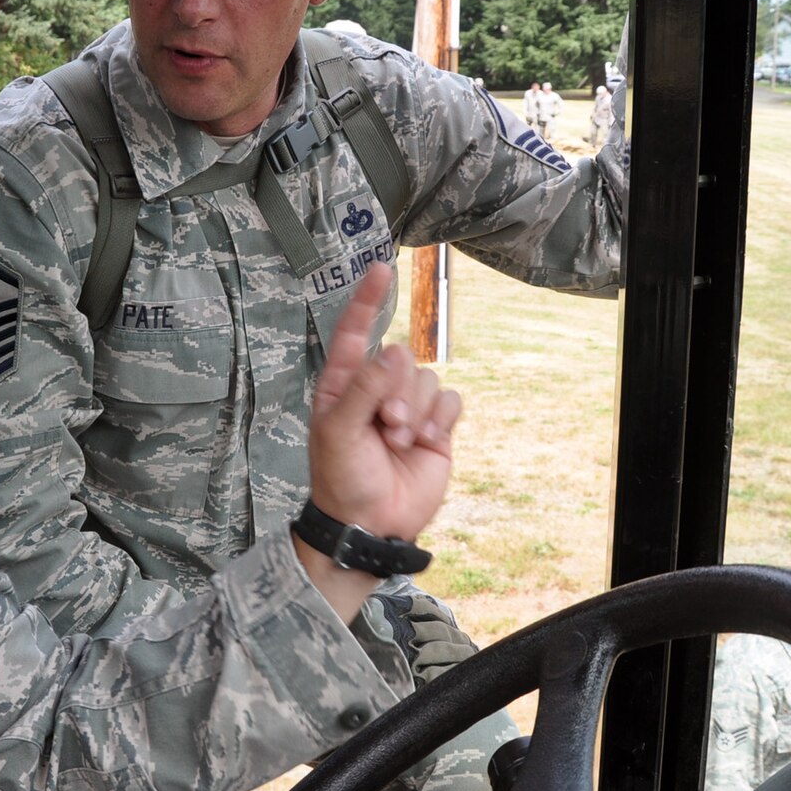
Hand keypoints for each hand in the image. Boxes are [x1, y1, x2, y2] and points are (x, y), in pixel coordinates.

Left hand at [307, 262, 461, 547]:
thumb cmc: (342, 477)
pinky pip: (450, 400)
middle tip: (386, 424)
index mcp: (344, 384)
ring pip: (429, 379)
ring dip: (417, 412)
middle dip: (398, 390)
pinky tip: (426, 443)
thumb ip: (365, 388)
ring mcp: (408, 407)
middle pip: (403, 357)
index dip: (367, 300)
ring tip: (400, 442)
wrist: (371, 523)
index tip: (381, 268)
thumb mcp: (340, 431)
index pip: (356, 332)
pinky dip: (441, 420)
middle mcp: (377, 389)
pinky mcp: (435, 427)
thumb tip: (395, 351)